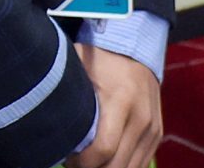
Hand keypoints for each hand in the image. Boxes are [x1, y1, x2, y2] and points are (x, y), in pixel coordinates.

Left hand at [69, 44, 163, 167]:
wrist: (136, 48)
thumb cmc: (101, 60)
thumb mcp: (80, 70)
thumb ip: (68, 96)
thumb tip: (47, 122)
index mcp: (122, 101)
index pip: (104, 149)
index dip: (82, 162)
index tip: (68, 157)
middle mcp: (142, 118)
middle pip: (117, 166)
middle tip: (76, 163)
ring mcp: (152, 128)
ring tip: (90, 161)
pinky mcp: (156, 134)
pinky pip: (140, 165)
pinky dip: (122, 167)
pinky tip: (105, 160)